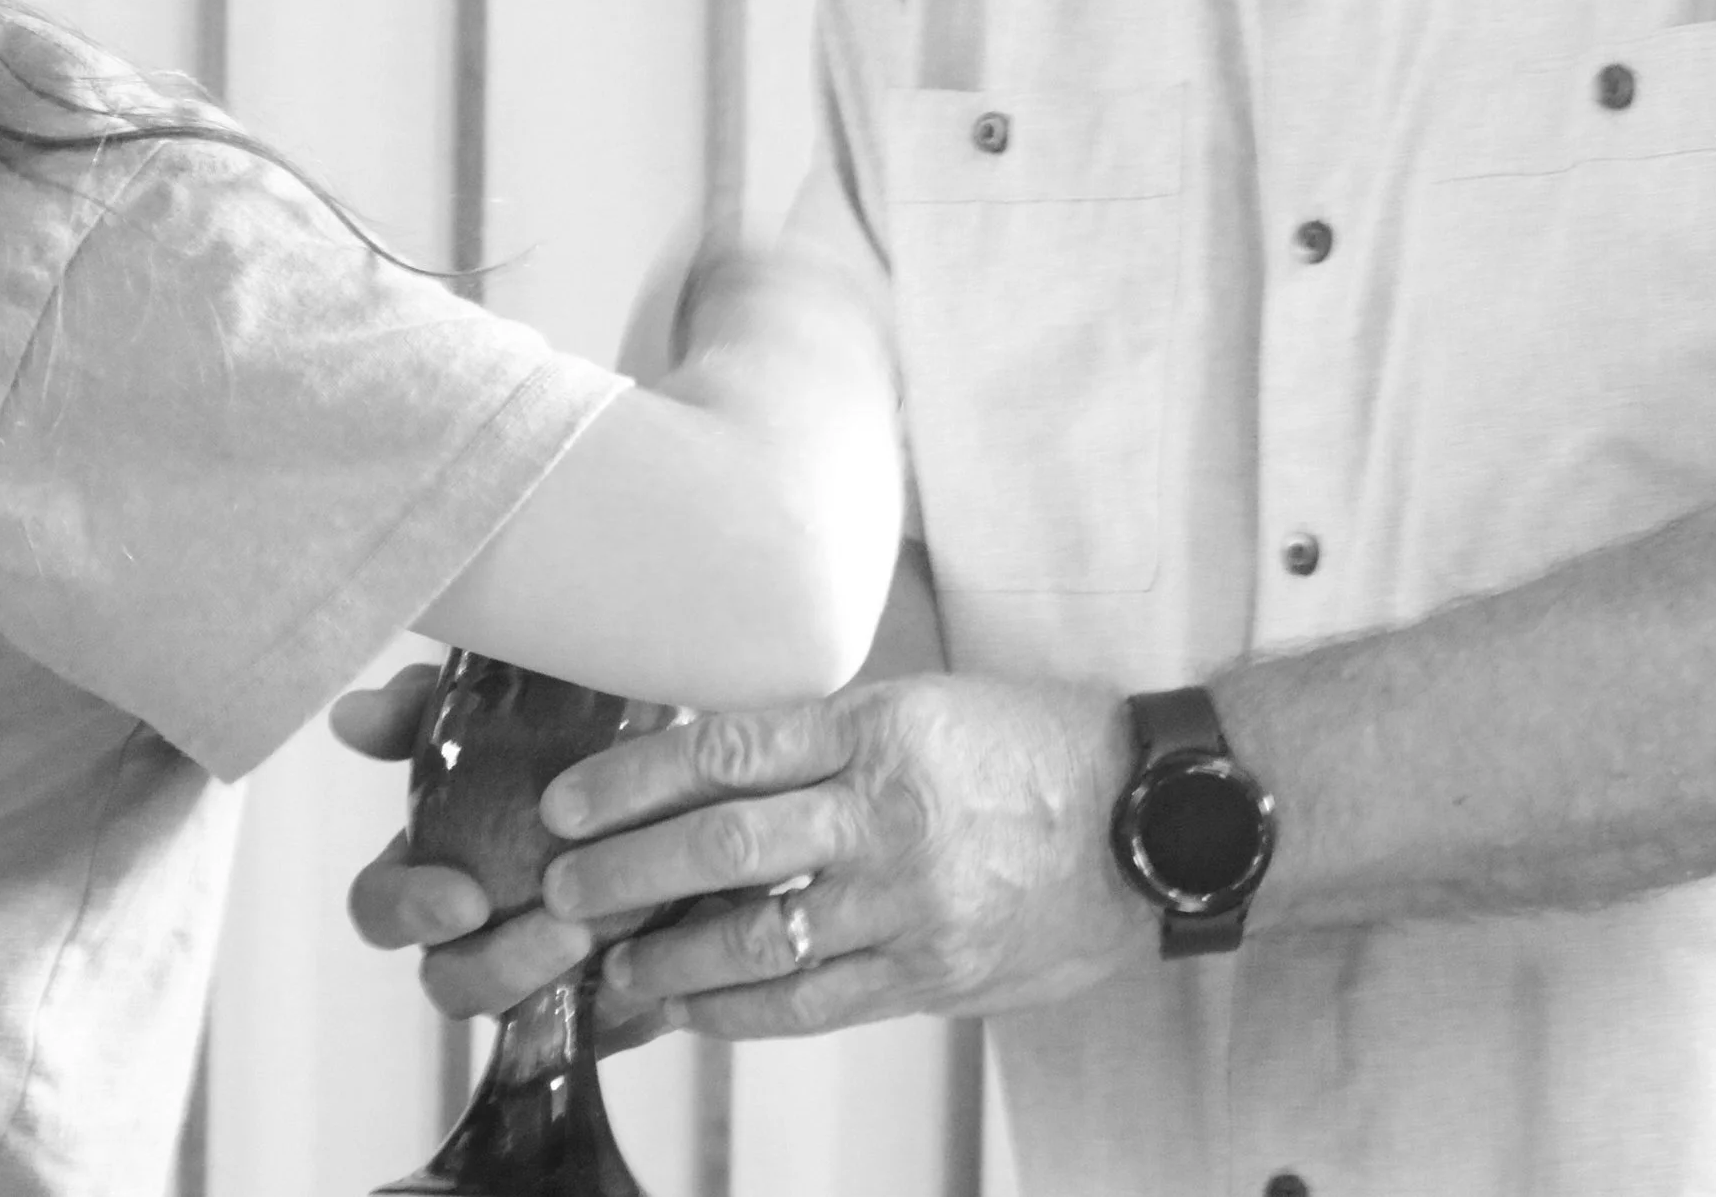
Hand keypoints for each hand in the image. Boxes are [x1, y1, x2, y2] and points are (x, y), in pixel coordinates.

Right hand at [331, 663, 674, 1050]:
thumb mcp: (496, 710)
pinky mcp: (599, 1004)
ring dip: (553, 983)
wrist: (670, 774)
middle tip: (563, 928)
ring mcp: (532, 977)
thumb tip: (352, 716)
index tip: (463, 898)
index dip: (408, 911)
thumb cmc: (564, 743)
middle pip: (448, 983)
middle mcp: (471, 935)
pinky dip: (619, 1010)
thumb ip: (422, 709)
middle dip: (496, 965)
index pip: (379, 909)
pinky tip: (653, 974)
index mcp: (429, 870)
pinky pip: (597, 1030)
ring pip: (517, 1015)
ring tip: (607, 937)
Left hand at [535, 673, 1155, 1037]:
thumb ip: (823, 739)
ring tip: (614, 963)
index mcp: (876, 728)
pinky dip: (740, 1009)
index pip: (725, 749)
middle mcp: (885, 813)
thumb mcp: (924, 705)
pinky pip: (815, 1003)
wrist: (1155, 821)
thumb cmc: (1032, 750)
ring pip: (758, 935)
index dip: (630, 780)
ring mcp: (910, 902)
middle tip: (561, 891)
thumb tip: (704, 767)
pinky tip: (690, 1007)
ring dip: (668, 955)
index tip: (568, 804)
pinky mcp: (934, 973)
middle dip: (624, 871)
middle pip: (723, 844)